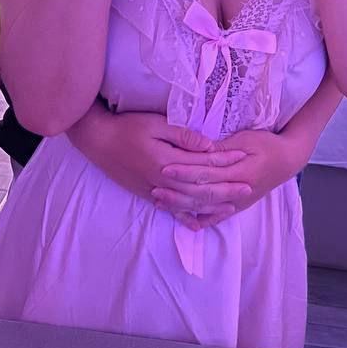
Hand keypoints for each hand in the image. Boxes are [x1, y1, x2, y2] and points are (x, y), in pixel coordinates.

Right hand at [67, 109, 252, 221]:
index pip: (203, 164)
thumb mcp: (156, 124)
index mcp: (167, 161)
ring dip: (211, 205)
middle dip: (226, 188)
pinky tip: (199, 224)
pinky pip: (171, 210)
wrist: (98, 141)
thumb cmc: (127, 127)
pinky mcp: (147, 194)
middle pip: (200, 188)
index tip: (243, 157)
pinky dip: (186, 217)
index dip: (224, 160)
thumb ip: (183, 136)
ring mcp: (154, 190)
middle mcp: (163, 180)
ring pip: (189, 202)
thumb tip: (208, 145)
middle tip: (248, 187)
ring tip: (232, 206)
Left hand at [157, 128, 305, 230]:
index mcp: (240, 171)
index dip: (184, 171)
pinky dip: (201, 220)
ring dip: (182, 206)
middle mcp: (238, 191)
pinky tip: (186, 221)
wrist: (288, 160)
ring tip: (161, 202)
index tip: (165, 168)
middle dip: (177, 192)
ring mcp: (238, 202)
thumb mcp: (247, 138)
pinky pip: (217, 216)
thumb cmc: (268, 144)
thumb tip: (201, 149)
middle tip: (154, 188)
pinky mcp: (238, 206)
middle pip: (202, 194)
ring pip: (206, 208)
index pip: (206, 173)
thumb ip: (223, 147)